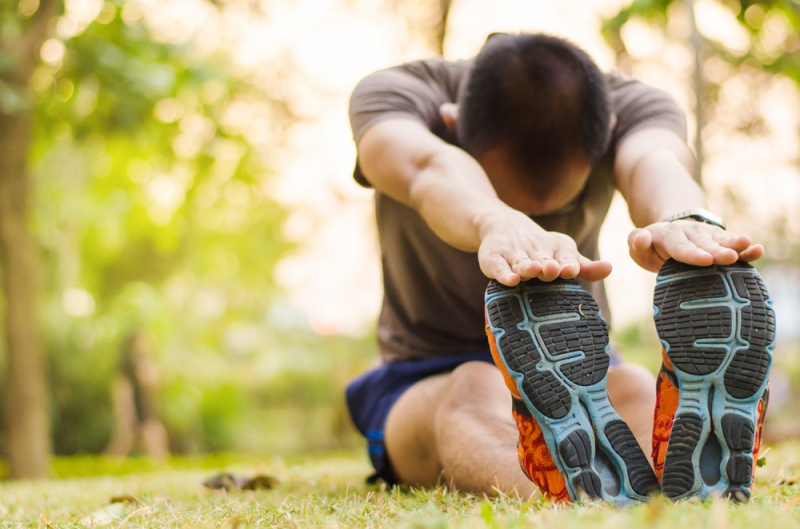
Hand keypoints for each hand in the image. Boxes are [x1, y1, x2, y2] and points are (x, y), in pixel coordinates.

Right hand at [478, 211, 611, 285]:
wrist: (501, 224)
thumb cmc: (539, 247)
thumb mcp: (562, 252)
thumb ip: (584, 266)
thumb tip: (610, 269)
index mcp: (555, 247)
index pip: (564, 256)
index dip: (567, 264)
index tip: (571, 270)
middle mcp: (534, 248)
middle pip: (543, 260)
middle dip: (548, 266)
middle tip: (552, 270)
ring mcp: (512, 253)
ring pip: (521, 262)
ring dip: (527, 267)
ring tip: (533, 271)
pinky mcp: (493, 259)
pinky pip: (498, 267)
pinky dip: (503, 273)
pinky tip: (511, 279)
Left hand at [628, 220, 763, 271]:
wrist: (672, 233)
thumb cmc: (653, 248)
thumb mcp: (639, 246)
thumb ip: (636, 243)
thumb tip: (641, 237)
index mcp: (670, 236)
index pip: (681, 248)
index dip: (693, 254)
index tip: (705, 260)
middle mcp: (692, 234)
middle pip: (706, 245)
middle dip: (717, 251)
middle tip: (729, 257)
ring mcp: (709, 237)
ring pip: (723, 241)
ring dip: (735, 244)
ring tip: (747, 244)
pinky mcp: (722, 242)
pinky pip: (735, 246)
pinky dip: (747, 249)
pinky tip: (758, 250)